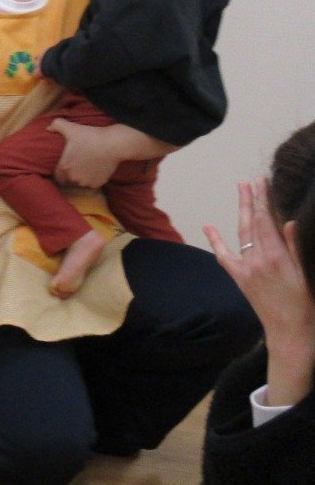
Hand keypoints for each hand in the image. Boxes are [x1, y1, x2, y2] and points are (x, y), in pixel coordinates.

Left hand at [50, 117, 122, 186]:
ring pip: (80, 183)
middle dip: (70, 174)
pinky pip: (92, 184)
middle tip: (76, 165)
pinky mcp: (98, 184)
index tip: (64, 165)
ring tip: (85, 167)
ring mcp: (87, 183)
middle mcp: (74, 178)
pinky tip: (94, 169)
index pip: (57, 176)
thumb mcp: (70, 128)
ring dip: (81, 178)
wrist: (113, 144)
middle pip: (68, 180)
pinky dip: (92, 179)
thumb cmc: (89, 136)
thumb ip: (56, 125)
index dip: (59, 171)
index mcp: (64, 167)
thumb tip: (48, 128)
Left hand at [205, 178, 314, 406]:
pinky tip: (208, 225)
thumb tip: (287, 222)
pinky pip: (224, 255)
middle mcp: (258, 259)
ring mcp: (246, 267)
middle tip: (248, 180)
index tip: (261, 182)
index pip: (267, 221)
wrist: (289, 333)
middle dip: (250, 200)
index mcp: (278, 257)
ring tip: (241, 192)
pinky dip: (216, 240)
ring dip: (241, 212)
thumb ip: (294, 248)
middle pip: (252, 222)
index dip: (263, 200)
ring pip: (242, 233)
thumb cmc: (305, 305)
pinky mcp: (239, 277)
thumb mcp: (305, 274)